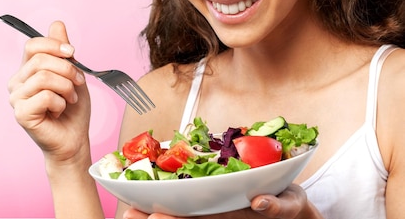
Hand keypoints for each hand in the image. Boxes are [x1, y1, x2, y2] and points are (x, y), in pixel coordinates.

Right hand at [7, 20, 91, 162]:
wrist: (74, 140)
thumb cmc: (72, 110)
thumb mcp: (73, 74)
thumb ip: (63, 51)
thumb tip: (57, 24)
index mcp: (27, 69)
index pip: (33, 45)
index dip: (55, 45)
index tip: (73, 54)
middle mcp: (17, 81)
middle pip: (41, 60)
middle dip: (67, 70)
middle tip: (77, 84)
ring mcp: (16, 98)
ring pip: (44, 77)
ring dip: (66, 87)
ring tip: (69, 99)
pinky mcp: (21, 114)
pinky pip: (45, 96)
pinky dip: (60, 102)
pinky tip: (58, 111)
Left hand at [122, 184, 321, 218]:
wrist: (288, 200)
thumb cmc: (285, 203)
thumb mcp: (288, 205)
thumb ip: (276, 206)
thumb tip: (259, 202)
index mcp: (230, 216)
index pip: (199, 218)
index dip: (175, 217)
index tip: (154, 215)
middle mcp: (216, 214)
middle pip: (182, 217)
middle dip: (157, 217)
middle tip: (129, 215)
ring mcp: (212, 208)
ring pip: (179, 211)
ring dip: (151, 210)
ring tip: (127, 212)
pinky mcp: (210, 198)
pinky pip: (186, 202)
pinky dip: (163, 198)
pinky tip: (138, 199)